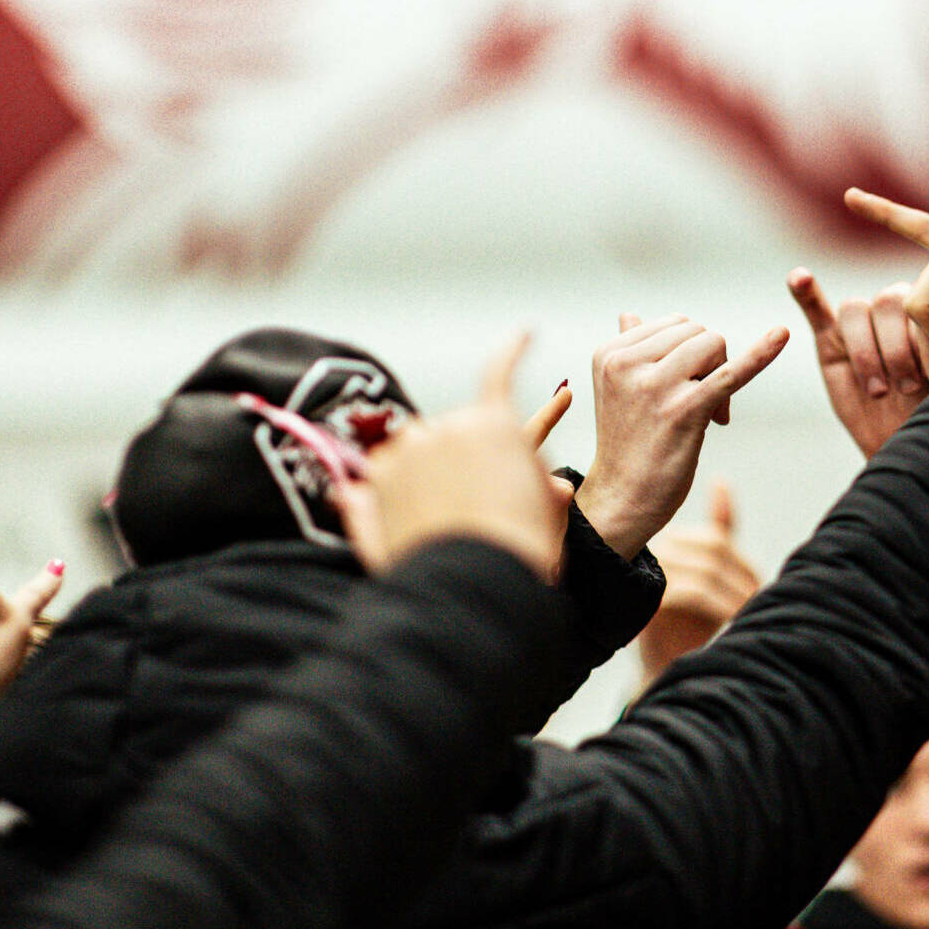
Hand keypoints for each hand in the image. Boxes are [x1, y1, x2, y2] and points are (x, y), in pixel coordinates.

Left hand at [337, 334, 572, 580]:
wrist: (470, 594)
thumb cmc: (519, 554)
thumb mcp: (550, 519)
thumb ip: (549, 492)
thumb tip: (558, 486)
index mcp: (494, 427)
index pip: (500, 373)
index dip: (513, 351)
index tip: (523, 334)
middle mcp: (445, 431)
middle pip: (455, 433)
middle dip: (466, 459)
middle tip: (484, 505)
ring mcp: (402, 456)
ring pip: (415, 454)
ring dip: (426, 476)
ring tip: (446, 524)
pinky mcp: (370, 487)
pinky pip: (379, 479)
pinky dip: (387, 493)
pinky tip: (405, 519)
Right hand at [576, 313, 788, 557]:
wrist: (624, 501)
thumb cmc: (628, 445)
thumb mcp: (619, 391)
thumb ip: (628, 350)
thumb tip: (629, 314)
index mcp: (611, 354)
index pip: (676, 324)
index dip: (692, 354)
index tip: (684, 389)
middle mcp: (627, 364)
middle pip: (699, 333)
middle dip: (711, 364)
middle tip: (703, 405)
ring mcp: (654, 386)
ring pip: (715, 345)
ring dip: (722, 377)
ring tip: (710, 414)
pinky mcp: (684, 410)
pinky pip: (731, 373)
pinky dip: (761, 353)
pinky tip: (782, 336)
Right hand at [638, 481, 759, 683]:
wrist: (667, 669)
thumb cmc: (690, 620)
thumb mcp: (709, 572)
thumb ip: (718, 530)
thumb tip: (720, 481)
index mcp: (668, 540)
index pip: (715, 539)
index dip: (744, 567)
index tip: (760, 592)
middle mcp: (651, 550)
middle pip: (712, 552)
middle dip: (742, 581)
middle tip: (761, 605)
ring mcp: (643, 573)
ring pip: (705, 572)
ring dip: (735, 596)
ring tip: (750, 615)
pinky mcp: (643, 599)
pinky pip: (691, 592)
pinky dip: (720, 607)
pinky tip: (732, 622)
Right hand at [789, 270, 928, 455]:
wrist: (913, 451)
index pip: (924, 301)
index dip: (927, 339)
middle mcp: (899, 310)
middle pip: (888, 301)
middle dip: (898, 348)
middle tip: (909, 387)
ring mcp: (864, 325)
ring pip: (855, 311)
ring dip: (866, 351)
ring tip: (881, 392)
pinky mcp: (833, 342)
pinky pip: (818, 311)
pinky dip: (807, 295)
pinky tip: (799, 278)